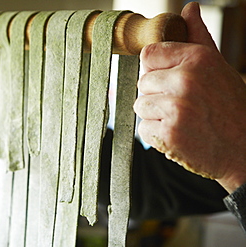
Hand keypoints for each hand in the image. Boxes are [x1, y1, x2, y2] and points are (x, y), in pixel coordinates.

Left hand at [134, 2, 245, 192]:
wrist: (245, 149)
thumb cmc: (230, 106)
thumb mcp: (217, 66)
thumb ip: (198, 37)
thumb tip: (189, 8)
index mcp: (196, 59)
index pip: (148, 54)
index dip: (155, 69)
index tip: (168, 80)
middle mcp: (185, 80)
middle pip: (142, 83)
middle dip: (157, 95)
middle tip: (182, 105)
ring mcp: (176, 108)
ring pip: (140, 106)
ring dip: (156, 116)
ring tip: (182, 120)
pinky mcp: (169, 134)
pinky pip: (144, 129)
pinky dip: (157, 135)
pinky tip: (179, 134)